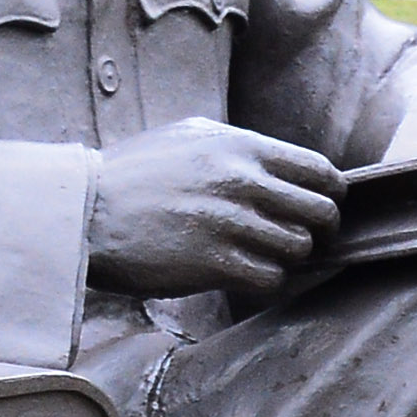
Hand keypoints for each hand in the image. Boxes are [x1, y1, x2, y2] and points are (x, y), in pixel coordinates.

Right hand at [86, 122, 345, 299]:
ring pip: (298, 248)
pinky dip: (265, 280)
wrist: (86, 211)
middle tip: (303, 238)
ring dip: (287, 257)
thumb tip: (287, 167)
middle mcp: (241, 181)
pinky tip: (244, 273)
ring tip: (263, 254)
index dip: (330, 194)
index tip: (321, 207)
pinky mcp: (212, 262)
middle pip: (320, 213)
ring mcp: (228, 223)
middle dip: (318, 230)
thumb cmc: (136, 174)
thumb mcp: (190, 136)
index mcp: (241, 147)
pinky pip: (269, 278)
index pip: (320, 172)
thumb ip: (240, 147)